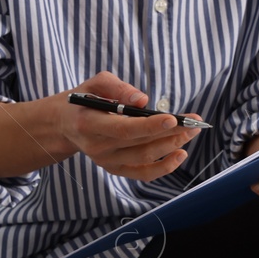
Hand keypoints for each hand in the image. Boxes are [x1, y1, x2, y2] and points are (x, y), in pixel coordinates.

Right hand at [55, 71, 205, 181]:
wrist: (64, 125)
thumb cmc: (83, 100)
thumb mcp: (94, 83)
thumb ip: (118, 87)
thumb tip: (143, 100)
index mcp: (89, 124)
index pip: (123, 129)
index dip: (149, 126)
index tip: (172, 118)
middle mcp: (97, 148)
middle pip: (140, 144)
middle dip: (171, 133)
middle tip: (194, 122)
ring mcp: (106, 162)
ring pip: (145, 159)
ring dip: (172, 147)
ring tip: (191, 133)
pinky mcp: (114, 169)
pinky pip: (143, 173)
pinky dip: (164, 167)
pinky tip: (180, 154)